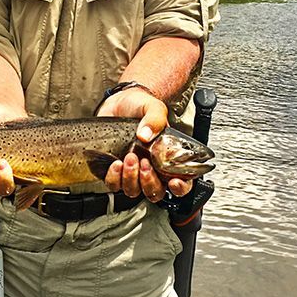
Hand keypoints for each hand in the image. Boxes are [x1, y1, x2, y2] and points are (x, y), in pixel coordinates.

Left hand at [97, 86, 193, 201]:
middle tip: (145, 163)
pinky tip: (115, 163)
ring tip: (129, 158)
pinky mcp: (115, 170)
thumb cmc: (140, 107)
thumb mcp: (153, 107)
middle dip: (149, 181)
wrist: (119, 103)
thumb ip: (155, 119)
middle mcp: (152, 169)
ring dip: (131, 178)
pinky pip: (114, 185)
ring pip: (134, 191)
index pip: (181, 182)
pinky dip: (114, 177)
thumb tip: (145, 135)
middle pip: (155, 192)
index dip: (181, 187)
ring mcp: (133, 171)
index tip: (174, 182)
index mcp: (168, 159)